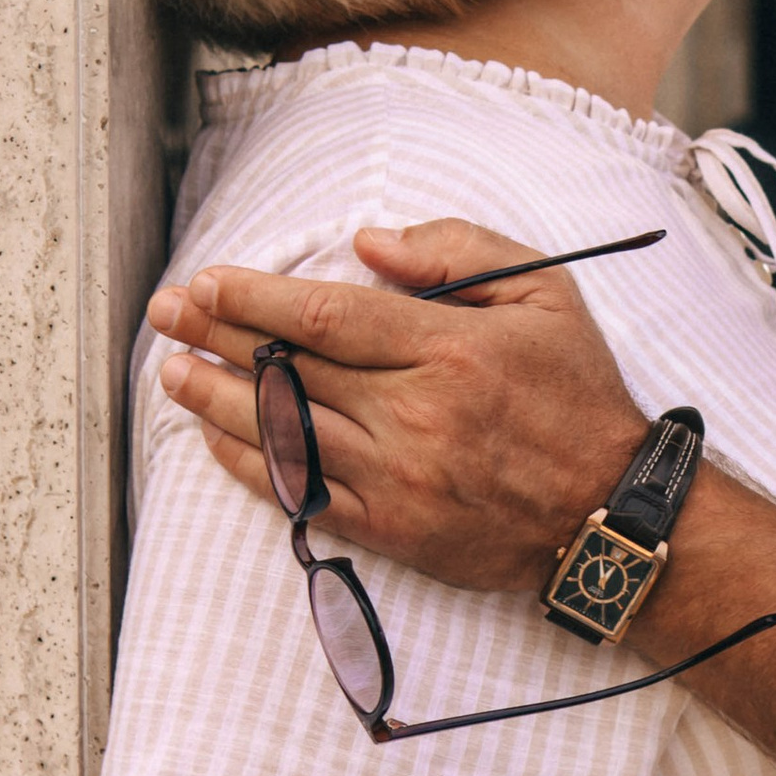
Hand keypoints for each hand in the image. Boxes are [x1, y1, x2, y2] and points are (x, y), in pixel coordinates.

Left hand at [149, 219, 649, 592]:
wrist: (608, 513)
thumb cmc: (577, 394)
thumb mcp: (545, 293)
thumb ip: (457, 251)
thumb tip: (366, 245)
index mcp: (448, 350)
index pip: (325, 316)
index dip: (254, 299)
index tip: (208, 283)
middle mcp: (414, 415)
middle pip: (289, 370)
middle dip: (215, 336)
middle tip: (167, 313)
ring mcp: (398, 479)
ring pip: (282, 434)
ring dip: (215, 400)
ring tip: (172, 373)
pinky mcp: (393, 531)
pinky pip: (301, 495)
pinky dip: (251, 464)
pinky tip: (217, 438)